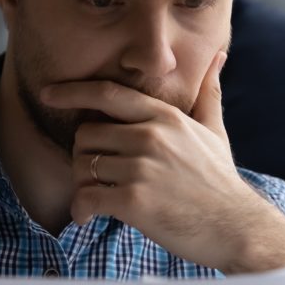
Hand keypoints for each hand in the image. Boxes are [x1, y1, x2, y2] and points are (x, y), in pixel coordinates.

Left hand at [39, 50, 275, 269]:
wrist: (236, 227)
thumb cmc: (220, 181)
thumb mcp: (215, 131)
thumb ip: (208, 93)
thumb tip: (218, 57)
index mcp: (165, 117)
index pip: (108, 94)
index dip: (72, 91)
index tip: (48, 93)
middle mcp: (151, 137)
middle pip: (86, 134)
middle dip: (84, 156)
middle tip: (98, 176)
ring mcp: (142, 168)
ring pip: (83, 167)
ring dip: (83, 185)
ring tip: (98, 197)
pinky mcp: (134, 202)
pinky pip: (86, 198)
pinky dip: (81, 209)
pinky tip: (88, 216)